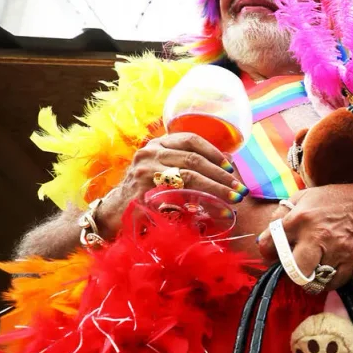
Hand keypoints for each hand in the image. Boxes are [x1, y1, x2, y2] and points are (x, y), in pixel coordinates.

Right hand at [98, 132, 246, 233]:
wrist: (113, 212)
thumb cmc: (144, 192)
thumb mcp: (165, 171)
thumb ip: (188, 164)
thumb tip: (227, 162)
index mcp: (158, 145)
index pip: (190, 139)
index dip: (213, 152)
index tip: (230, 166)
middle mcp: (150, 153)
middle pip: (194, 159)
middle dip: (221, 175)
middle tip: (239, 189)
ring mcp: (145, 171)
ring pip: (189, 176)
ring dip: (216, 188)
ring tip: (233, 199)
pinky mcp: (142, 192)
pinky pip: (177, 195)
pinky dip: (199, 203)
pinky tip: (215, 210)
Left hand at [257, 183, 352, 290]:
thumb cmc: (335, 199)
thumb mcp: (304, 196)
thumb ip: (282, 214)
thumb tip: (267, 237)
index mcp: (299, 218)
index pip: (271, 244)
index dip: (269, 252)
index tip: (273, 254)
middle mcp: (316, 236)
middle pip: (293, 269)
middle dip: (291, 271)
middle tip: (295, 267)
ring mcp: (336, 250)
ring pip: (315, 280)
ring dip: (311, 278)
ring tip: (313, 270)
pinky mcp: (352, 260)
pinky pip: (334, 282)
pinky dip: (329, 281)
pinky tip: (329, 271)